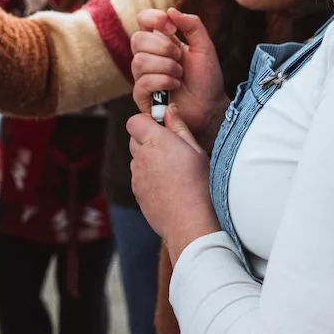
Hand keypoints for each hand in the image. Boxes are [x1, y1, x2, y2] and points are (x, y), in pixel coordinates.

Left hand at [127, 105, 219, 259]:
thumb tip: (169, 111)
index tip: (160, 127)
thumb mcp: (195, 150)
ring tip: (171, 171)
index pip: (134, 121)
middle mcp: (141, 157)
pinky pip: (139, 178)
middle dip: (147, 140)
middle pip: (134, 139)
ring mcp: (137, 176)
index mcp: (155, 141)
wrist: (190, 222)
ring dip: (148, 160)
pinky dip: (149, 178)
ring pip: (137, 160)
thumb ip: (178, 127)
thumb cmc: (199, 184)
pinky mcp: (137, 193)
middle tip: (169, 149)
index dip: (146, 122)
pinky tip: (168, 186)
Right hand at [131, 8, 227, 151]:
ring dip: (166, 66)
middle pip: (137, 39)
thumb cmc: (207, 79)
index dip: (153, 19)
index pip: (143, 20)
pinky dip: (162, 81)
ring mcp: (143, 76)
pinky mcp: (142, 96)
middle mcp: (148, 56)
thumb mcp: (205, 47)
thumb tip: (171, 11)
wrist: (210, 108)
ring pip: (139, 61)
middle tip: (180, 58)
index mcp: (161, 41)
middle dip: (163, 47)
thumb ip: (192, 25)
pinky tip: (175, 86)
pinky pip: (142, 82)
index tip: (172, 28)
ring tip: (179, 75)